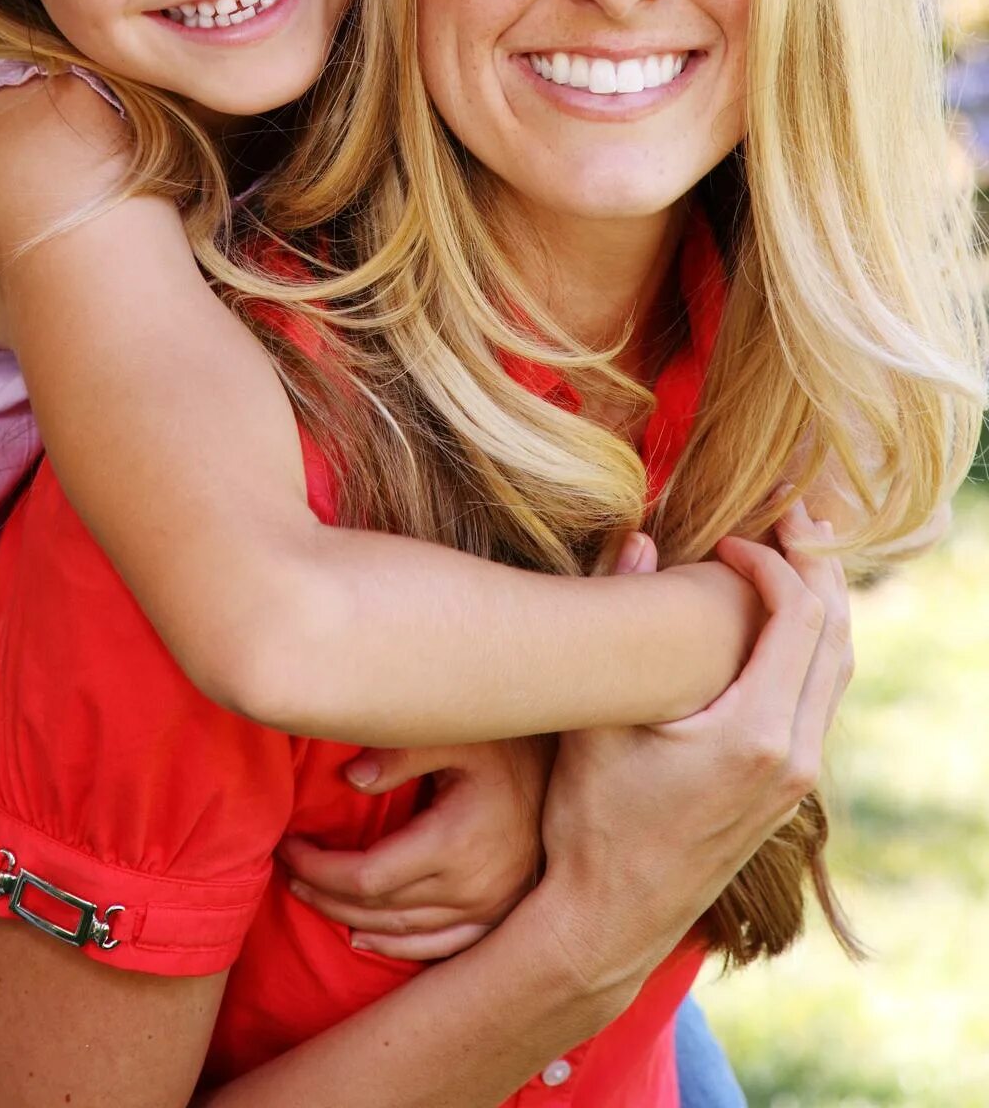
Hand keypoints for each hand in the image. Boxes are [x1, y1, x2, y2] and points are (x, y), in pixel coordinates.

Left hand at [280, 736, 551, 959]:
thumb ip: (401, 751)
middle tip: (289, 870)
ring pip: (402, 932)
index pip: (366, 877)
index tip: (288, 848)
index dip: (319, 868)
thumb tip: (350, 779)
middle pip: (376, 910)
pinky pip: (440, 949)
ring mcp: (488, 909)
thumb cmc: (509, 746)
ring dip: (350, 919)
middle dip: (324, 893)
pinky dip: (397, 947)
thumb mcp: (456, 734)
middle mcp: (471, 888)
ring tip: (313, 895)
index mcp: (454, 844)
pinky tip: (366, 938)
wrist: (574, 774)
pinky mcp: (500, 916)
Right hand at [530, 501, 851, 995]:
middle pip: (837, 634)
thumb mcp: (595, 722)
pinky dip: (814, 644)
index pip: (799, 615)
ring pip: (838, 667)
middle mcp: (793, 755)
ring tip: (793, 550)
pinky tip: (781, 619)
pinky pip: (822, 696)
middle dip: (816, 565)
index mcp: (756, 734)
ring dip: (823, 603)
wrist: (610, 917)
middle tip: (788, 511)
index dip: (771, 560)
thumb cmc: (591, 820)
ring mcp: (796, 777)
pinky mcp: (788, 789)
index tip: (724, 538)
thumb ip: (617, 625)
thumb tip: (637, 536)